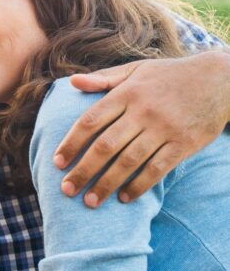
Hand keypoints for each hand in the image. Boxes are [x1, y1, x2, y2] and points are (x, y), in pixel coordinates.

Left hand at [53, 49, 229, 207]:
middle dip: (83, 169)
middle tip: (66, 189)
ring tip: (90, 200)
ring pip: (129, 161)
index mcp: (126, 93)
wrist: (219, 79)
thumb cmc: (168, 75)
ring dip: (107, 183)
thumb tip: (72, 82)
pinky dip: (139, 185)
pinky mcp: (184, 144)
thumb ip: (103, 78)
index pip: (91, 121)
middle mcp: (142, 111)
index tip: (57, 161)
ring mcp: (164, 129)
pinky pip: (157, 169)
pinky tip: (124, 198)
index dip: (71, 143)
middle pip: (105, 146)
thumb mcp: (135, 69)